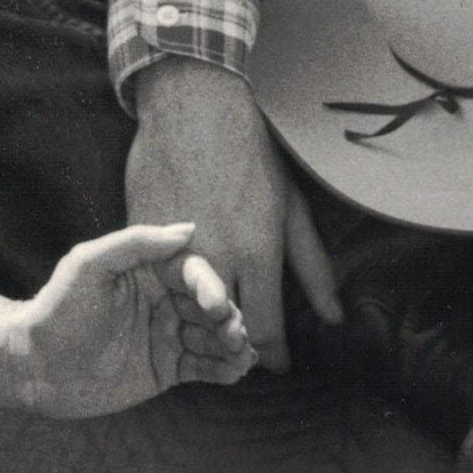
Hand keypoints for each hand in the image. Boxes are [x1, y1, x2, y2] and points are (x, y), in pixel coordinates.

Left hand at [15, 222, 251, 416]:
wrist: (34, 367)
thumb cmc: (57, 309)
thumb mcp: (88, 265)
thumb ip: (135, 242)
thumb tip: (188, 229)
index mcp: (148, 270)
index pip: (192, 271)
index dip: (210, 286)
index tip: (215, 305)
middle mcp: (163, 300)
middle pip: (210, 305)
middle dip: (228, 318)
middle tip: (234, 334)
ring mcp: (167, 335)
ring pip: (212, 336)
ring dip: (232, 344)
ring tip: (241, 355)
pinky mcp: (167, 368)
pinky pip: (203, 366)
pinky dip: (223, 368)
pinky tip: (234, 371)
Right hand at [125, 57, 340, 368]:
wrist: (193, 108)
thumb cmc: (250, 155)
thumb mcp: (292, 209)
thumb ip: (312, 267)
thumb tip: (333, 317)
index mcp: (256, 253)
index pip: (264, 329)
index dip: (271, 354)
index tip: (276, 363)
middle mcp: (213, 259)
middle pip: (221, 329)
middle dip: (233, 344)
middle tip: (243, 345)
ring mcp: (171, 249)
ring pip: (181, 309)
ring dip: (196, 319)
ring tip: (210, 316)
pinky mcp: (140, 238)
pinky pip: (154, 279)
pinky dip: (169, 287)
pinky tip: (180, 282)